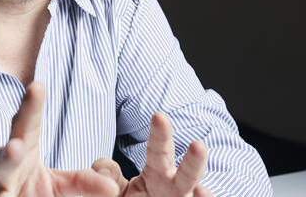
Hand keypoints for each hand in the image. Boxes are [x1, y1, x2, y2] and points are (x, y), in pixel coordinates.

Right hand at [0, 82, 118, 196]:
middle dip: (8, 151)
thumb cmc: (26, 191)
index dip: (31, 107)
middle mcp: (1, 165)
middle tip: (16, 147)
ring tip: (4, 186)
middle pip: (4, 155)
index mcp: (22, 149)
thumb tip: (113, 186)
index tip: (37, 85)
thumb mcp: (58, 186)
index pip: (28, 125)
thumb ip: (83, 182)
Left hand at [92, 113, 211, 196]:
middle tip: (198, 145)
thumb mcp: (116, 184)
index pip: (158, 151)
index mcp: (158, 172)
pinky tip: (201, 195)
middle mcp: (175, 188)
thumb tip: (103, 170)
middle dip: (193, 161)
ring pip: (194, 196)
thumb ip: (108, 173)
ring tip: (202, 189)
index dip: (159, 134)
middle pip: (187, 174)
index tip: (159, 116)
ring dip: (202, 194)